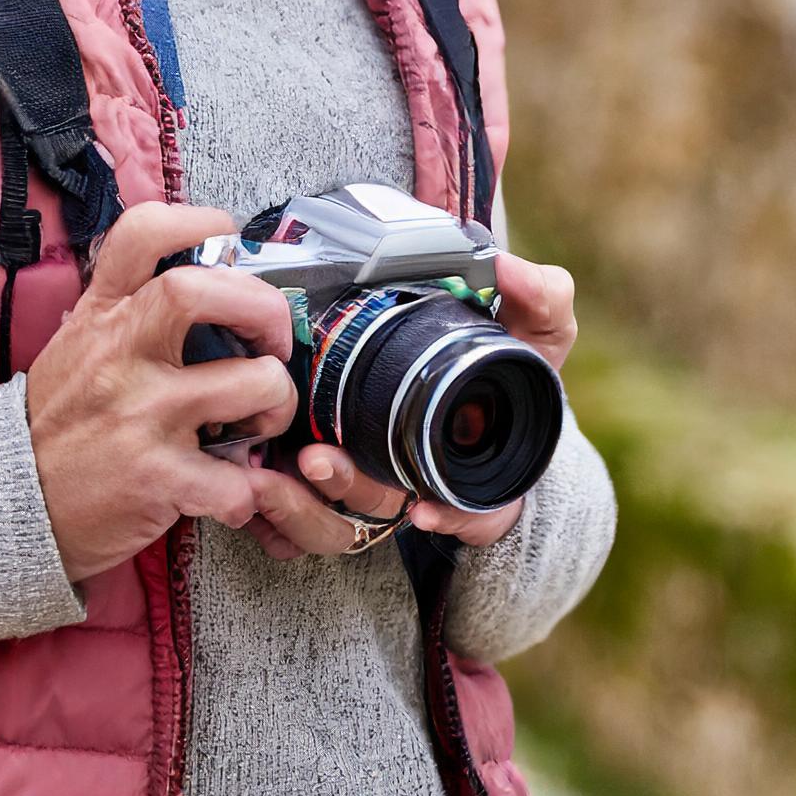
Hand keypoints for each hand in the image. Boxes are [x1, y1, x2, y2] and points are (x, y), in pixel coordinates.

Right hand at [25, 203, 297, 583]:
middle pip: (202, 291)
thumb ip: (126, 306)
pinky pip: (238, 481)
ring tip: (262, 419)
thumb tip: (199, 270)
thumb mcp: (78, 342)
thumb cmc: (60, 419)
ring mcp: (140, 415)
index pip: (142, 233)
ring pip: (254, 384)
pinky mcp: (157, 479)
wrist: (8, 500)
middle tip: (274, 341)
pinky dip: (250, 490)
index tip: (229, 241)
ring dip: (278, 404)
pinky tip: (234, 489)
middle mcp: (120, 353)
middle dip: (266, 310)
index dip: (199, 221)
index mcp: (103, 314)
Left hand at [241, 251, 579, 560]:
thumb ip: (539, 299)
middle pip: (385, 512)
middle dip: (348, 496)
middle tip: (315, 463)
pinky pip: (301, 524)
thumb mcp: (538, 334)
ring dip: (302, 511)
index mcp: (479, 471)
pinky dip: (279, 520)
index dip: (456, 518)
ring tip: (269, 480)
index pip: (472, 512)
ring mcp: (376, 487)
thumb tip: (511, 268)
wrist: (476, 379)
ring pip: (335, 527)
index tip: (430, 512)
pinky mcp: (330, 482)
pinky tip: (255, 496)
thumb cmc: (507, 363)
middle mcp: (427, 490)